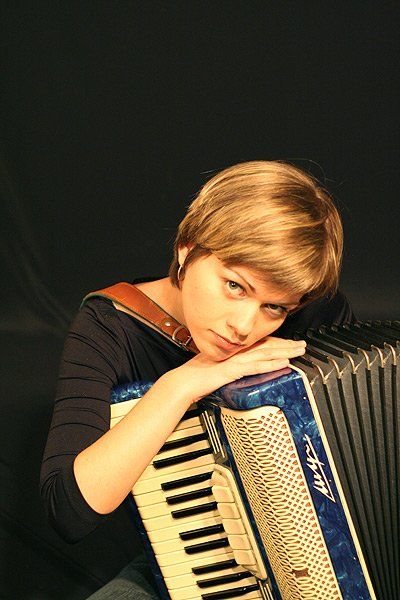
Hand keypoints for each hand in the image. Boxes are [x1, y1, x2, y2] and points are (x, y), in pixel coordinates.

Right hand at [169, 336, 305, 402]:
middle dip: (287, 344)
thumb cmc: (197, 376)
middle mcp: (237, 352)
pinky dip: (272, 364)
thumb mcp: (217, 366)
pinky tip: (284, 363)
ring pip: (267, 353)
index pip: (260, 343)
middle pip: (267, 345)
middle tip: (302, 344)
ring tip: (299, 351)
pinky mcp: (235, 369)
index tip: (290, 343)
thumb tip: (239, 367)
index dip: (277, 342)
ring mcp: (236, 359)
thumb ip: (231, 364)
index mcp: (234, 349)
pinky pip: (258, 366)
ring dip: (285, 351)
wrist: (185, 381)